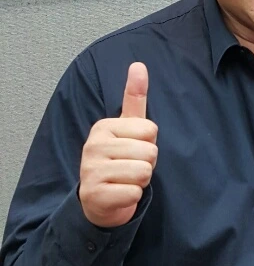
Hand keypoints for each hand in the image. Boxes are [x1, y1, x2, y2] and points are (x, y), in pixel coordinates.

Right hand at [78, 63, 157, 228]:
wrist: (99, 201)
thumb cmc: (119, 160)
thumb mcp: (128, 127)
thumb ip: (134, 98)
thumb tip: (138, 64)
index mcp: (103, 126)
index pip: (151, 130)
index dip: (149, 143)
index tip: (133, 150)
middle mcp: (93, 146)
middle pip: (150, 152)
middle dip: (147, 164)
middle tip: (130, 168)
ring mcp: (91, 171)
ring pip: (143, 173)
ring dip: (140, 182)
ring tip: (125, 180)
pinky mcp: (94, 195)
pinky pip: (133, 194)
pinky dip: (132, 198)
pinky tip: (119, 195)